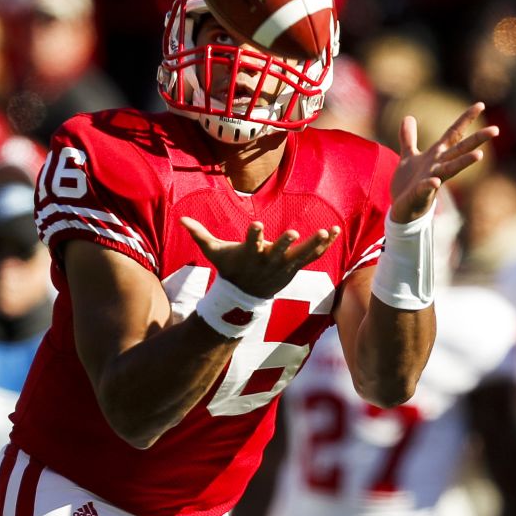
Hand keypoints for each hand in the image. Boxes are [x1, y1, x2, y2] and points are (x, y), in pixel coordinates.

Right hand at [180, 218, 340, 297]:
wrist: (245, 296)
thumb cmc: (230, 268)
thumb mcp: (215, 252)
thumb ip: (200, 235)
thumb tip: (181, 219)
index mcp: (249, 253)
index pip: (250, 242)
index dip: (254, 235)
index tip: (256, 225)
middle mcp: (267, 260)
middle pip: (277, 251)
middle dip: (285, 243)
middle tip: (294, 233)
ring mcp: (283, 265)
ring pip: (300, 254)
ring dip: (314, 244)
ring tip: (325, 231)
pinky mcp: (294, 267)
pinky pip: (312, 255)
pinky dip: (324, 244)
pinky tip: (335, 231)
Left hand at [389, 102, 497, 222]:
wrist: (402, 209)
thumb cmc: (409, 183)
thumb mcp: (408, 156)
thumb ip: (408, 138)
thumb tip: (408, 117)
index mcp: (436, 155)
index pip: (453, 133)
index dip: (466, 119)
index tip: (480, 104)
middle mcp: (438, 165)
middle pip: (460, 150)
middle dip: (477, 140)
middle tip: (495, 129)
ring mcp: (432, 179)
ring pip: (450, 169)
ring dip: (464, 162)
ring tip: (478, 155)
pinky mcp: (420, 193)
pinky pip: (426, 188)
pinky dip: (431, 184)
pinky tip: (435, 181)